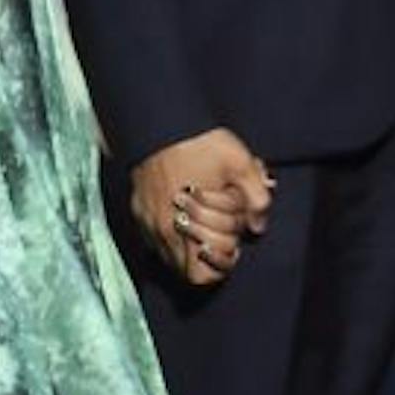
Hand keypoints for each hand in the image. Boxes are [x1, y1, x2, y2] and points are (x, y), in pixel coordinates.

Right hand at [131, 129, 272, 288]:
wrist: (160, 119)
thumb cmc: (199, 142)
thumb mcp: (241, 164)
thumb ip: (257, 200)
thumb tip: (258, 226)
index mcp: (186, 226)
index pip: (203, 275)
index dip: (223, 260)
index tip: (233, 240)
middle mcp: (161, 231)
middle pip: (187, 269)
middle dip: (210, 249)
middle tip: (223, 226)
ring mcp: (146, 222)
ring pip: (169, 256)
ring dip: (190, 246)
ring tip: (205, 222)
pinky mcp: (136, 209)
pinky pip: (153, 237)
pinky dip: (172, 233)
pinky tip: (185, 213)